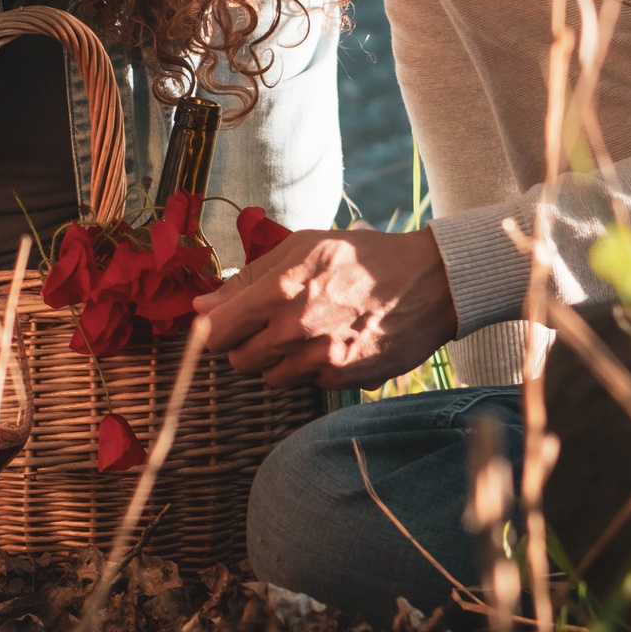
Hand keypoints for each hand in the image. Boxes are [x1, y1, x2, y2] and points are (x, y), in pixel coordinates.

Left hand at [191, 227, 456, 389]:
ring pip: (269, 377)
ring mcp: (321, 361)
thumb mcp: (302, 248)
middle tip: (267, 323)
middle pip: (238, 361)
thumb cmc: (361, 257)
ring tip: (302, 331)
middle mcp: (296, 332)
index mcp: (280, 292)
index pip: (215, 332)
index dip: (215, 327)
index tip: (223, 321)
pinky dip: (308, 368)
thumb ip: (248, 278)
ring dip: (275, 359)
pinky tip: (329, 341)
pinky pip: (305, 383)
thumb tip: (203, 304)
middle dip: (245, 344)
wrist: (427, 283)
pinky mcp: (343, 380)